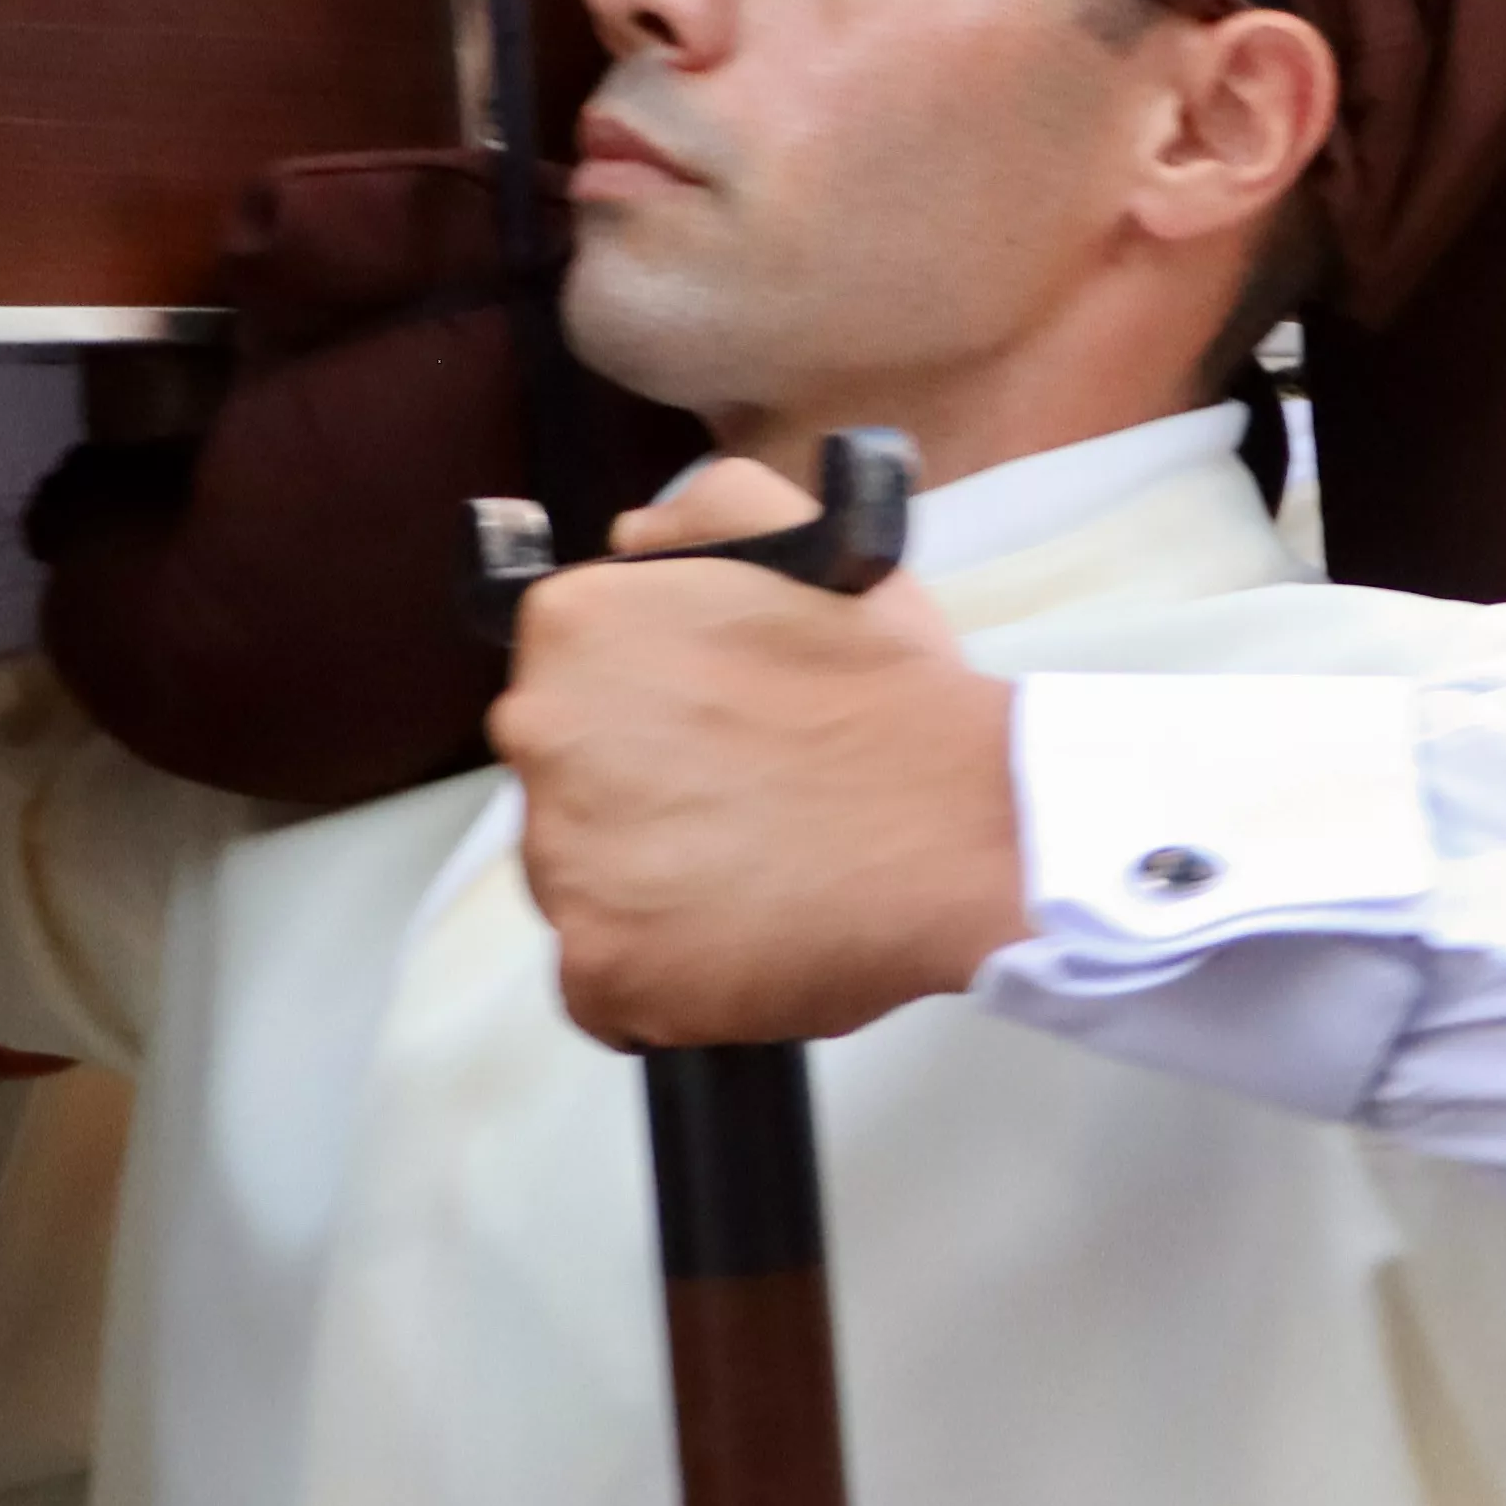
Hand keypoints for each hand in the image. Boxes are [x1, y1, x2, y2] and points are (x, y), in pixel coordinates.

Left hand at [492, 457, 1027, 1048]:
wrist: (964, 825)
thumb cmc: (890, 692)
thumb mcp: (807, 541)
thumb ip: (696, 516)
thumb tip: (625, 540)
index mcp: (573, 628)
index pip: (566, 685)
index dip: (646, 719)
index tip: (714, 739)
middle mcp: (541, 734)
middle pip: (562, 788)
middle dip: (638, 804)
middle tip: (744, 809)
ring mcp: (561, 859)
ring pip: (583, 889)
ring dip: (651, 894)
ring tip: (756, 878)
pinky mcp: (598, 967)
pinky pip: (605, 989)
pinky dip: (663, 984)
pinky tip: (741, 946)